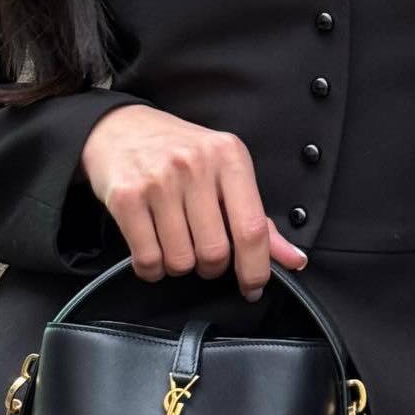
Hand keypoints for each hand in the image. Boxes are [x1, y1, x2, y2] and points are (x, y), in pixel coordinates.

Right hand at [80, 103, 308, 300]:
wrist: (120, 128)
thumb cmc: (180, 153)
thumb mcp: (225, 171)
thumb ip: (258, 217)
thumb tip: (295, 260)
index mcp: (229, 156)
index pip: (252, 228)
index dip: (256, 269)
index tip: (253, 286)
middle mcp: (195, 165)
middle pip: (215, 252)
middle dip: (212, 267)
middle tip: (204, 253)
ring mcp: (158, 180)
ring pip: (181, 261)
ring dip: (180, 266)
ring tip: (176, 243)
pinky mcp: (125, 197)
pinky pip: (147, 260)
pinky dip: (152, 268)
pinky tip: (154, 248)